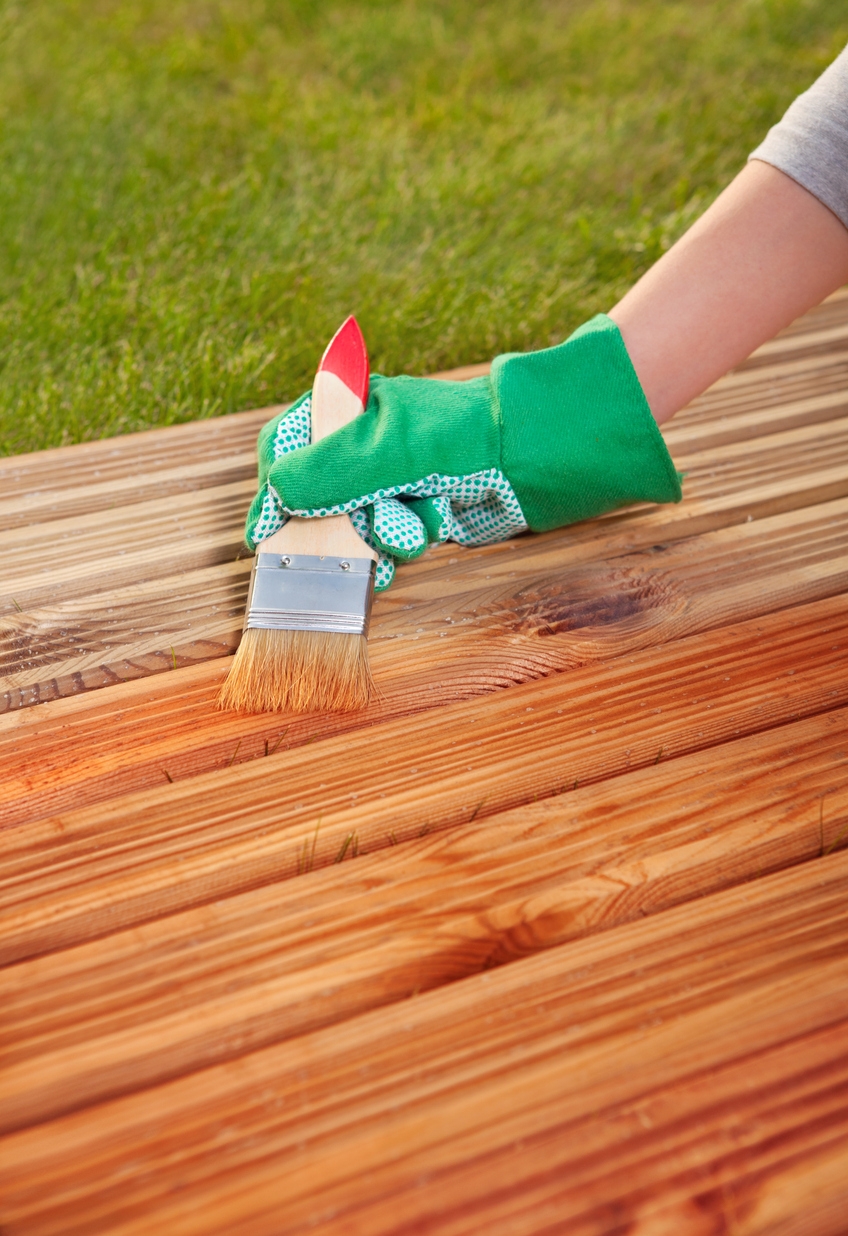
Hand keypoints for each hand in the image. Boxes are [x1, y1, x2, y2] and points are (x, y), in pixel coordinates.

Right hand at [245, 315, 681, 588]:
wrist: (535, 461)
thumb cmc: (462, 440)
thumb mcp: (387, 452)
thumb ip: (326, 473)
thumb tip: (276, 497)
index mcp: (346, 408)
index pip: (284, 451)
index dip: (274, 494)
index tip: (266, 535)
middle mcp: (361, 443)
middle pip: (315, 498)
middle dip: (338, 525)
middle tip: (356, 541)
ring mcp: (387, 478)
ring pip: (351, 526)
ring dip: (378, 537)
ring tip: (413, 527)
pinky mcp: (412, 508)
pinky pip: (383, 541)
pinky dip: (398, 548)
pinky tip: (422, 537)